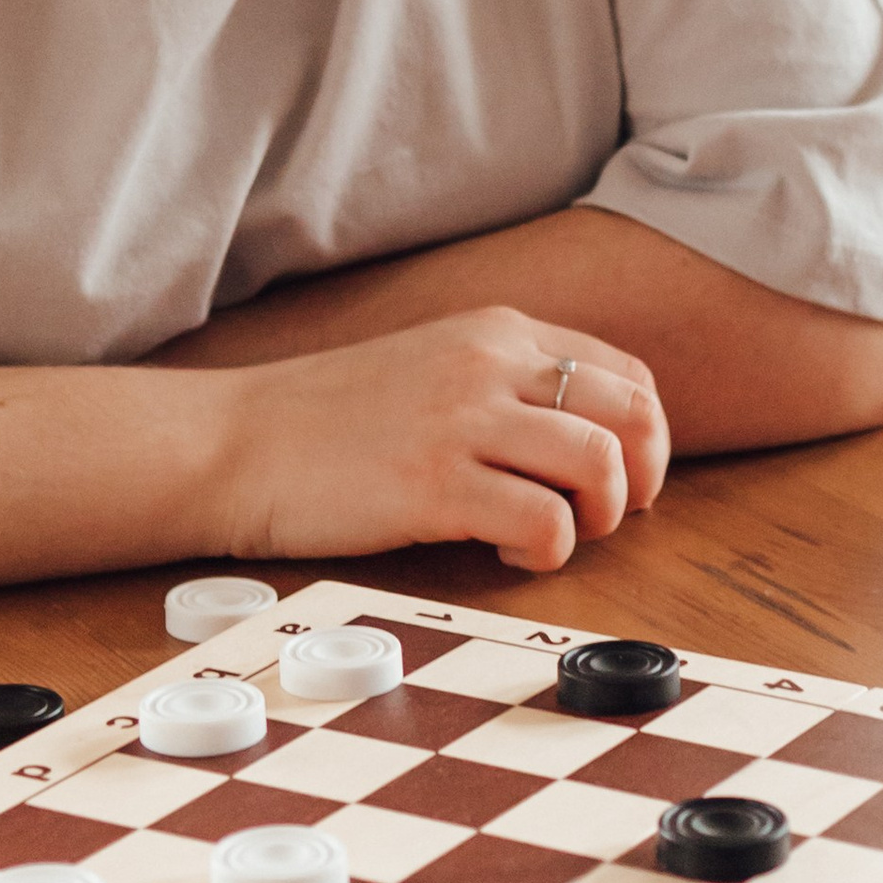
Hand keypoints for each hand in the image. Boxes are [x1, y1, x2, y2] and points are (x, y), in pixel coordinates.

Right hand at [216, 307, 667, 572]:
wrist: (237, 442)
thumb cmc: (328, 421)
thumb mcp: (433, 369)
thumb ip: (504, 386)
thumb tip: (587, 441)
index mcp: (497, 332)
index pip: (625, 375)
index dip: (646, 437)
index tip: (625, 479)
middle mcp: (491, 364)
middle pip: (632, 413)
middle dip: (643, 477)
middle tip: (608, 517)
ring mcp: (464, 421)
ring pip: (601, 463)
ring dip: (599, 515)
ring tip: (552, 533)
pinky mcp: (435, 484)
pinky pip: (545, 521)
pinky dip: (546, 549)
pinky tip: (501, 548)